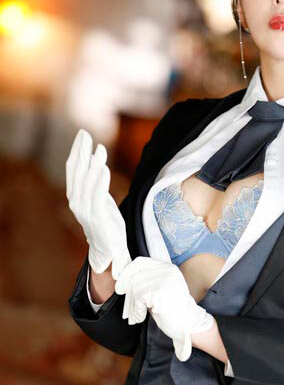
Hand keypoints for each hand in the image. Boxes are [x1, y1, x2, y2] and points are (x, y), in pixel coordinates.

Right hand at [66, 128, 130, 279]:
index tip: (82, 134)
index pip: (72, 169)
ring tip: (101, 149)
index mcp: (74, 196)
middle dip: (82, 152)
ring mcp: (85, 211)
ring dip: (94, 164)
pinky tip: (105, 168)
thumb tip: (95, 157)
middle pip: (77, 172)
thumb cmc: (106, 223)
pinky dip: (100, 182)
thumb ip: (95, 181)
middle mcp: (76, 202)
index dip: (77, 151)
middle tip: (86, 134)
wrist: (110, 250)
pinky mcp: (97, 218)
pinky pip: (98, 197)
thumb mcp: (100, 198)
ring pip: (87, 183)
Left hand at [114, 257, 214, 360]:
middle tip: (125, 302)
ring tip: (136, 315)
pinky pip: (138, 298)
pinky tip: (140, 317)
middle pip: (134, 275)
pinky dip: (136, 310)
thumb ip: (146, 282)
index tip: (120, 284)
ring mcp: (164, 280)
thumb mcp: (160, 290)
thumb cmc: (173, 311)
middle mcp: (166, 270)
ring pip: (134, 287)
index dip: (126, 272)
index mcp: (167, 268)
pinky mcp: (160, 291)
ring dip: (132, 305)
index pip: (140, 262)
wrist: (189, 324)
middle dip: (126, 290)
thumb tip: (122, 280)